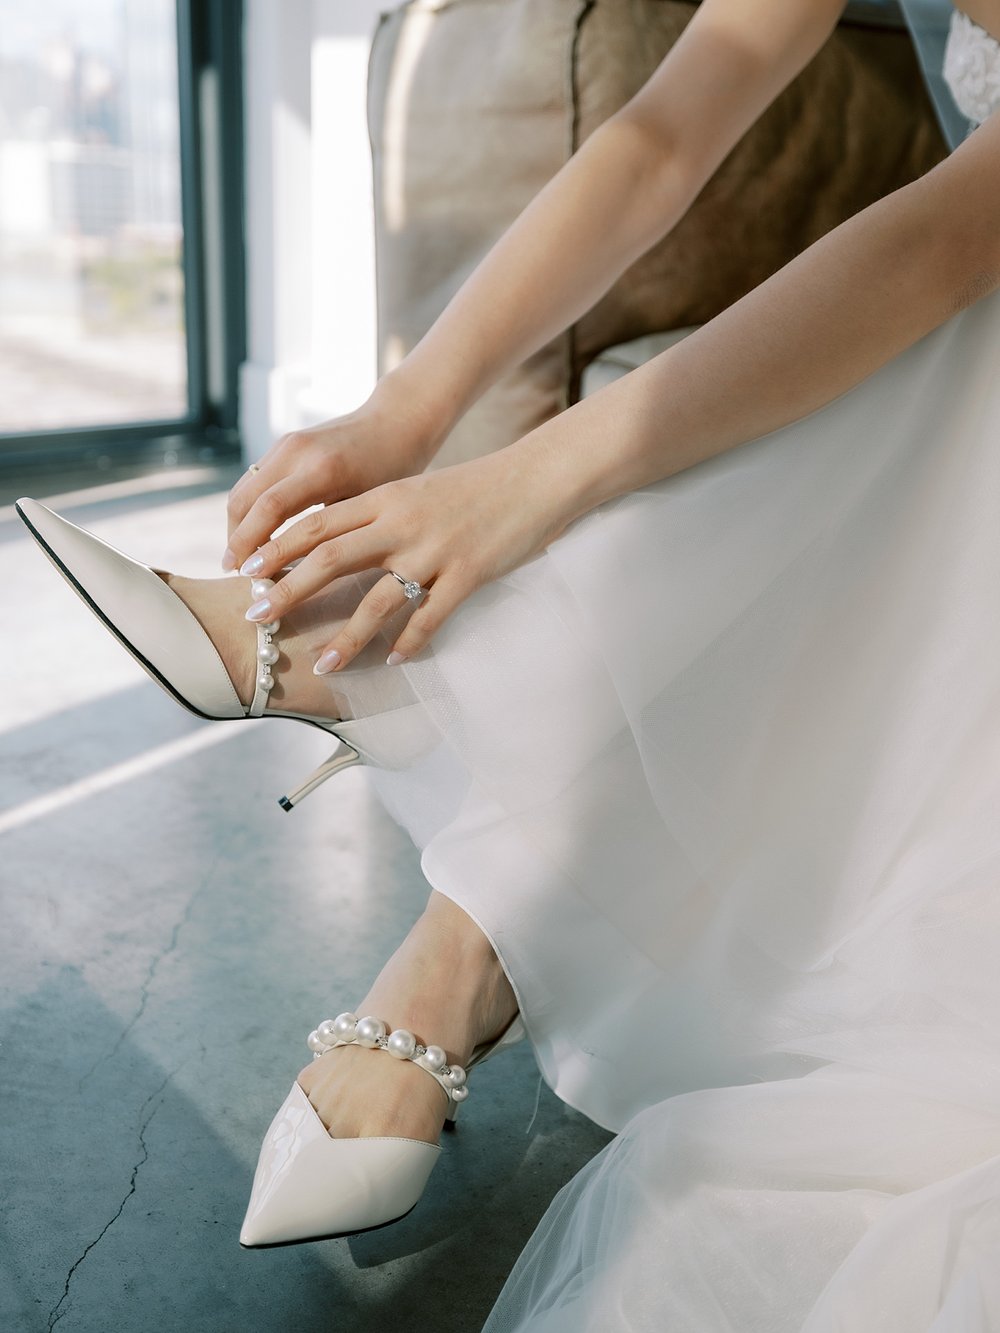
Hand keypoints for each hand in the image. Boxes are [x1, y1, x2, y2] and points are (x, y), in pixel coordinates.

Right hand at [223, 374, 443, 572]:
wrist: (396, 421)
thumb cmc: (393, 470)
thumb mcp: (367, 506)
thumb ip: (332, 533)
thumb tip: (296, 574)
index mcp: (322, 469)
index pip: (269, 510)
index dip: (250, 545)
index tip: (244, 576)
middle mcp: (297, 451)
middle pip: (244, 500)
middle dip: (236, 539)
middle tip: (236, 573)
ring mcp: (286, 444)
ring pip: (243, 489)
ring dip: (238, 525)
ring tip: (242, 559)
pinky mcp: (284, 443)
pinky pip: (253, 480)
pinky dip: (249, 510)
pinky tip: (256, 535)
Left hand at [238, 441, 578, 670]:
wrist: (534, 477)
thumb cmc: (474, 488)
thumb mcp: (415, 491)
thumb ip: (377, 514)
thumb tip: (336, 544)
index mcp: (385, 498)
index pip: (318, 523)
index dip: (278, 548)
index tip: (247, 571)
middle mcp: (402, 522)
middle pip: (330, 558)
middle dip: (288, 590)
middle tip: (258, 616)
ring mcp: (435, 550)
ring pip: (376, 599)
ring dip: (346, 636)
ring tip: (323, 663)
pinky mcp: (467, 574)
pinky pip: (430, 617)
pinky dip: (410, 643)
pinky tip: (395, 662)